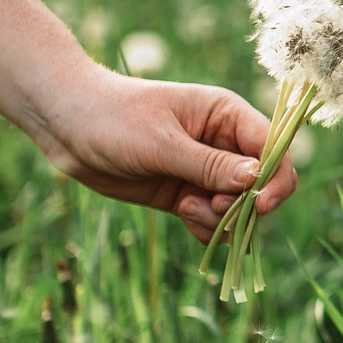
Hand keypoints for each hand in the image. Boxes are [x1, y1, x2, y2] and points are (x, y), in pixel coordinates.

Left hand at [25, 66, 300, 242]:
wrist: (66, 126)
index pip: (274, 148)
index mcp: (227, 115)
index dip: (276, 179)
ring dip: (221, 220)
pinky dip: (205, 227)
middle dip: (244, 205)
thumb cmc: (113, 118)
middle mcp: (223, 143)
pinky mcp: (186, 195)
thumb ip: (209, 165)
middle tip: (210, 206)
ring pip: (238, 209)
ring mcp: (205, 172)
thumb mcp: (162, 142)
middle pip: (263, 184)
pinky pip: (213, 221)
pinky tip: (180, 214)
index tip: (257, 204)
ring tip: (186, 208)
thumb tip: (256, 181)